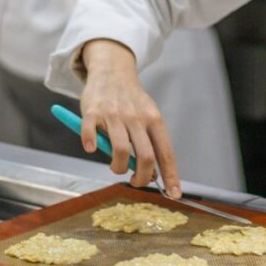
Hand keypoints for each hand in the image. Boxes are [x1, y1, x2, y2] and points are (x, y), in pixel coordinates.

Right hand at [78, 39, 181, 197]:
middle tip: (135, 181)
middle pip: (145, 156)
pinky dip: (91, 145)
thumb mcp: (147, 117)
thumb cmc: (132, 102)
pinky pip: (91, 134)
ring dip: (117, 167)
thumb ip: (150, 143)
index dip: (171, 175)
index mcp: (154, 120)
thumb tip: (152, 175)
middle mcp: (136, 118)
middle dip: (141, 178)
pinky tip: (92, 148)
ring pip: (120, 151)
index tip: (174, 194)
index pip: (165, 152)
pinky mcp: (93, 112)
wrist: (113, 71)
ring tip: (114, 166)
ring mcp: (114, 115)